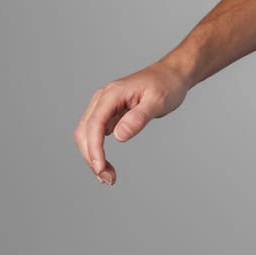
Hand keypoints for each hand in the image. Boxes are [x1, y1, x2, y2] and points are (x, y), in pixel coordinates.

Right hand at [74, 61, 188, 185]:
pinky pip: (96, 134)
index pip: (94, 124)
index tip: (100, 168)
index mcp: (111, 94)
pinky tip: (105, 165)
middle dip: (91, 157)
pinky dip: (97, 150)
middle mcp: (102, 99)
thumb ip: (138, 118)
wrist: (171, 75)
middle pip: (84, 132)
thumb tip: (118, 136)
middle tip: (108, 179)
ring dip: (92, 156)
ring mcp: (104, 106)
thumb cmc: (166, 85)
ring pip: (87, 134)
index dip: (94, 149)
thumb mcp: (157, 102)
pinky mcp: (109, 113)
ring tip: (108, 176)